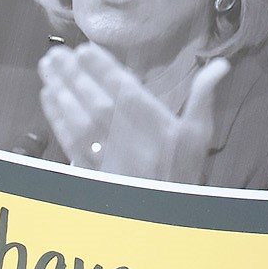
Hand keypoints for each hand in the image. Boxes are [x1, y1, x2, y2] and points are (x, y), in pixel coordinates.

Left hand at [39, 45, 227, 183]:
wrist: (166, 219)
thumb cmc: (181, 173)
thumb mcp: (198, 136)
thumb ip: (203, 98)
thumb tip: (220, 65)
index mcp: (159, 129)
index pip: (127, 92)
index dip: (104, 69)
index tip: (85, 49)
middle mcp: (133, 143)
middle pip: (98, 103)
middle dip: (75, 75)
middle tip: (56, 53)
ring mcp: (110, 160)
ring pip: (81, 120)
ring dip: (62, 92)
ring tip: (47, 68)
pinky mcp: (93, 174)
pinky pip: (71, 143)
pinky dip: (58, 118)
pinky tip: (49, 97)